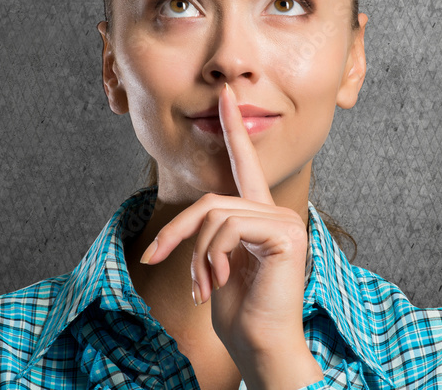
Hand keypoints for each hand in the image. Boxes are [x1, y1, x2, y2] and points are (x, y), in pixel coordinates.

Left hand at [139, 83, 322, 387]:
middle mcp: (273, 209)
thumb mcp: (214, 263)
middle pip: (209, 202)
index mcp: (258, 214)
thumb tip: (193, 222)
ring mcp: (282, 219)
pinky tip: (218, 282)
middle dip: (176, 232)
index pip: (244, 163)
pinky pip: (228, 227)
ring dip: (196, 255)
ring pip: (215, 215)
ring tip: (202, 287)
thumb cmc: (238, 313)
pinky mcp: (284, 232)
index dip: (233, 127)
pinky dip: (211, 256)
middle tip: (157, 260)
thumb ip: (209, 231)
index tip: (225, 95)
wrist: (260, 347)